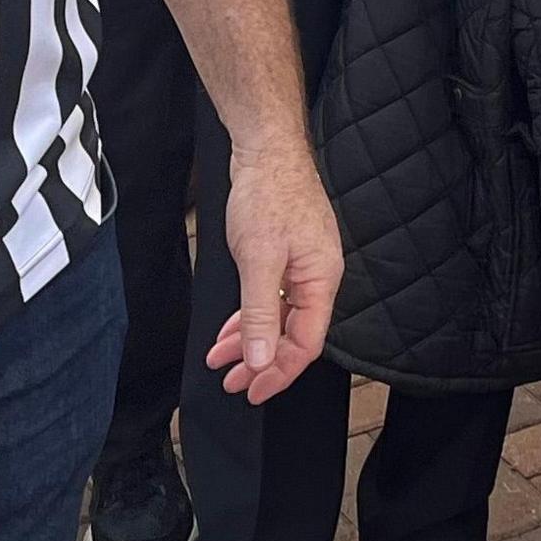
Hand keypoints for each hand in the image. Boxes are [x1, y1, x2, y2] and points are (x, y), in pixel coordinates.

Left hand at [203, 123, 341, 403]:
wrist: (267, 149)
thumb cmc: (269, 196)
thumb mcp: (258, 260)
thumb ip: (260, 314)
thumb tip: (261, 361)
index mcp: (320, 281)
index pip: (305, 344)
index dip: (278, 373)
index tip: (251, 391)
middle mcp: (316, 278)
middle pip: (292, 335)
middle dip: (260, 362)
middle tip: (230, 383)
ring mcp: (302, 267)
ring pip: (278, 318)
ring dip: (250, 341)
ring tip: (220, 359)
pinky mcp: (286, 256)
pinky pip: (270, 299)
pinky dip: (249, 316)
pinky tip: (229, 329)